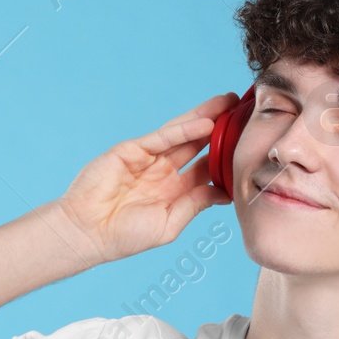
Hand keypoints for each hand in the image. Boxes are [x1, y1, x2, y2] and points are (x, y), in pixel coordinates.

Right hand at [52, 92, 236, 262]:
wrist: (89, 233)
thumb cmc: (125, 236)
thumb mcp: (170, 223)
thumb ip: (196, 203)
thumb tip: (226, 193)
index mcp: (174, 190)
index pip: (206, 167)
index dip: (227, 154)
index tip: (249, 143)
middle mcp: (163, 171)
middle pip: (198, 144)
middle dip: (220, 128)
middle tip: (244, 111)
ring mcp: (148, 158)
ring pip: (182, 134)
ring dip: (205, 118)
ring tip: (228, 102)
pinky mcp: (131, 150)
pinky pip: (162, 138)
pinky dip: (182, 129)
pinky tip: (204, 122)